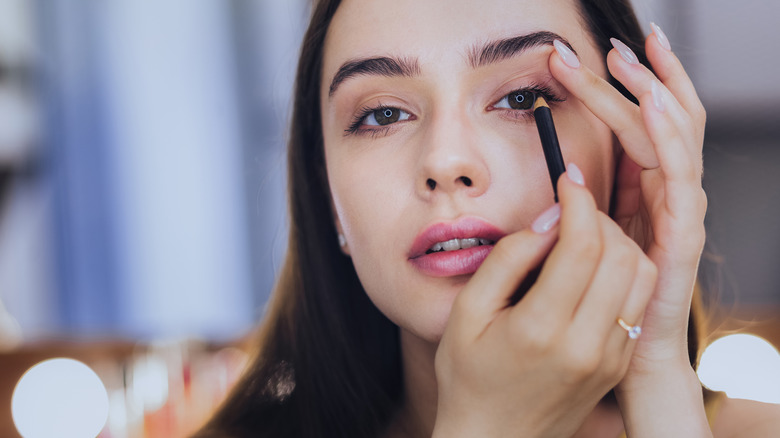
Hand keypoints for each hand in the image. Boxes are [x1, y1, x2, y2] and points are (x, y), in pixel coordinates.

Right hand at [432, 172, 656, 437]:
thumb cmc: (470, 377)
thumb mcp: (467, 313)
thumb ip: (507, 260)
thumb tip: (548, 221)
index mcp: (541, 329)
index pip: (584, 245)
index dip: (580, 201)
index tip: (568, 180)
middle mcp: (586, 344)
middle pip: (622, 255)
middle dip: (600, 217)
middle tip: (572, 210)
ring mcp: (609, 357)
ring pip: (642, 275)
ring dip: (618, 243)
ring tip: (583, 237)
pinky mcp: (618, 364)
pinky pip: (638, 302)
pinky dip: (623, 271)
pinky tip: (593, 268)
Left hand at [549, 29, 706, 378]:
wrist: (624, 357)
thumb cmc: (600, 296)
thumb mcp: (586, 237)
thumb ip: (584, 204)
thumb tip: (564, 168)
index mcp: (642, 190)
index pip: (636, 123)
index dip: (617, 88)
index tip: (584, 58)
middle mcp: (666, 193)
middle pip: (660, 120)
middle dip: (639, 78)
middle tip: (610, 43)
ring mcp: (679, 212)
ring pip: (675, 138)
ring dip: (655, 93)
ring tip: (636, 58)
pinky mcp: (682, 235)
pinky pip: (680, 179)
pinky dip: (668, 139)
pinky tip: (654, 106)